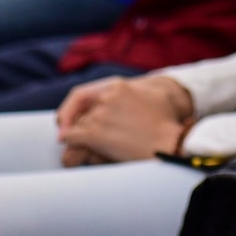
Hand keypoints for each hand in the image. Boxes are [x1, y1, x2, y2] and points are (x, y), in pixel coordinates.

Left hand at [54, 75, 195, 165]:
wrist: (169, 142)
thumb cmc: (166, 123)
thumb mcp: (154, 95)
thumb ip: (138, 90)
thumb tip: (137, 91)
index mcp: (117, 86)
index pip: (81, 94)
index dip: (70, 107)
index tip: (66, 117)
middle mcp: (105, 98)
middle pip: (77, 112)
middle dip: (72, 124)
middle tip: (67, 132)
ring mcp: (99, 115)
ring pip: (74, 125)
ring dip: (75, 135)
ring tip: (76, 147)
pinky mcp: (94, 133)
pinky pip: (70, 137)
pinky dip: (69, 143)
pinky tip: (71, 149)